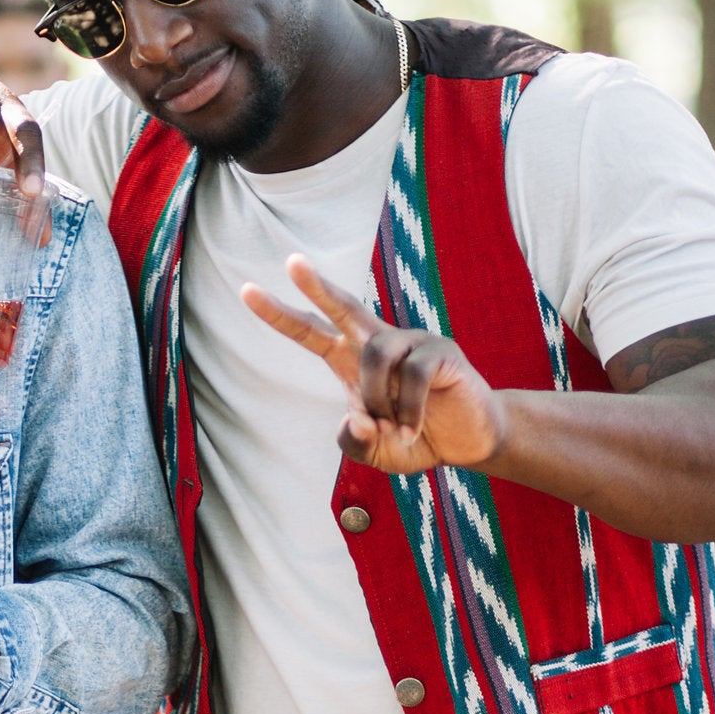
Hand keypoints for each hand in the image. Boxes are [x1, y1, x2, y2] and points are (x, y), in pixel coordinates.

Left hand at [245, 255, 509, 476]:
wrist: (468, 444)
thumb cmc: (415, 441)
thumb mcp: (375, 451)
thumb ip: (355, 442)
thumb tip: (358, 421)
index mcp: (352, 362)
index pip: (310, 333)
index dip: (279, 315)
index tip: (246, 291)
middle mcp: (379, 342)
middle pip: (343, 307)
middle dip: (316, 286)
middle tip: (292, 262)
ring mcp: (412, 342)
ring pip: (375, 356)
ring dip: (376, 400)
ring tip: (393, 430)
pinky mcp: (441, 351)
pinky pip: (412, 374)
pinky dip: (407, 411)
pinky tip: (412, 430)